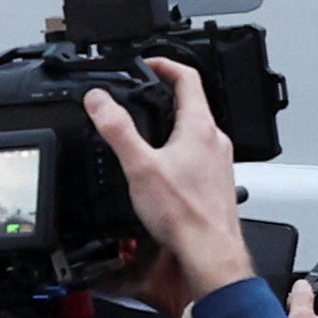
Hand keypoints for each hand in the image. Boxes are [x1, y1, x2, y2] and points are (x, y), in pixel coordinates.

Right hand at [86, 62, 253, 296]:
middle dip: (166, 96)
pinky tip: (165, 171)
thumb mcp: (139, 167)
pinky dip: (181, 153)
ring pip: (196, 132)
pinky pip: (199, 157)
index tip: (148, 64)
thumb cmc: (184, 215)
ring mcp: (219, 162)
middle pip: (192, 104)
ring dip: (174, 125)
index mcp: (199, 128)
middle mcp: (215, 141)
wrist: (209, 252)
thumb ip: (117, 129)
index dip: (165, 65)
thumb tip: (98, 100)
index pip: (187, 78)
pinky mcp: (217, 183)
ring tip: (149, 131)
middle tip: (143, 95)